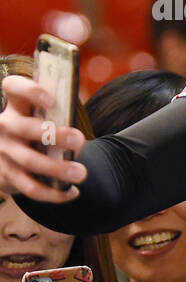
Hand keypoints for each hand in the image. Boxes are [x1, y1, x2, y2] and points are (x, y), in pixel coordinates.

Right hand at [0, 75, 86, 201]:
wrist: (6, 160)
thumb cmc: (36, 134)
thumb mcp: (39, 120)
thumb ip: (55, 120)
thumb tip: (77, 138)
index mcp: (15, 107)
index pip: (13, 87)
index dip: (30, 90)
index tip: (51, 99)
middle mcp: (4, 127)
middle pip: (25, 128)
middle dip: (55, 135)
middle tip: (80, 140)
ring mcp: (3, 152)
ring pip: (29, 161)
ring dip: (57, 168)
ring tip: (81, 173)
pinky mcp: (6, 176)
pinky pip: (30, 187)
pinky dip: (53, 194)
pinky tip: (72, 192)